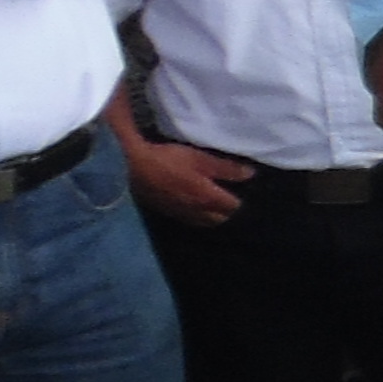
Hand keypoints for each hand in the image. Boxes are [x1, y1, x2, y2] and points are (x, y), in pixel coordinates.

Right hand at [129, 139, 250, 225]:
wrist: (132, 167)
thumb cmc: (169, 160)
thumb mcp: (201, 159)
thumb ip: (226, 168)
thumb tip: (250, 175)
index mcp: (208, 198)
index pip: (232, 207)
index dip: (240, 201)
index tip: (245, 194)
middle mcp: (196, 211)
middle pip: (219, 219)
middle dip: (228, 213)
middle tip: (231, 201)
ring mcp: (180, 214)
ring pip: (203, 222)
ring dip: (212, 216)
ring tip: (216, 207)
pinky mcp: (166, 212)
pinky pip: (188, 219)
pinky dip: (196, 216)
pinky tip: (194, 208)